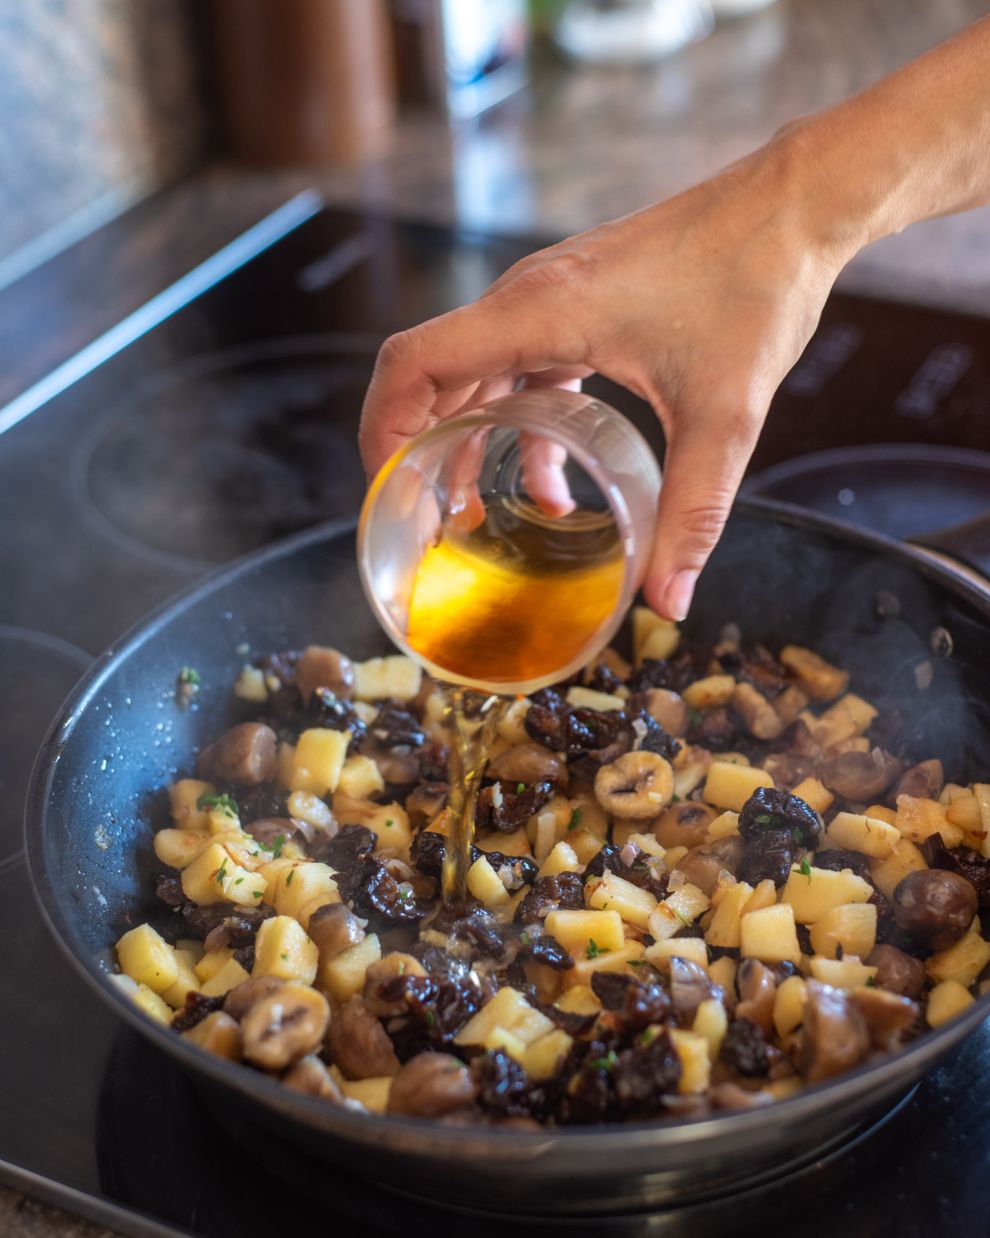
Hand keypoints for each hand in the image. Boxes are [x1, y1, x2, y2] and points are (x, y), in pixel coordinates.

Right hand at [359, 137, 853, 618]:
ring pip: (474, 376)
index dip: (381, 431)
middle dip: (419, 452)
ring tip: (478, 516)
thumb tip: (670, 601)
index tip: (387, 493)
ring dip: (469, 443)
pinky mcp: (576, 305)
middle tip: (427, 524)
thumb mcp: (723, 417)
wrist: (793, 210)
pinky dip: (517, 425)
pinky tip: (551, 482)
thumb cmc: (754, 286)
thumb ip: (692, 513)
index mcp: (537, 312)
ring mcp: (549, 299)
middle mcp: (527, 298)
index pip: (411, 363)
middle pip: (431, 376)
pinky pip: (519, 368)